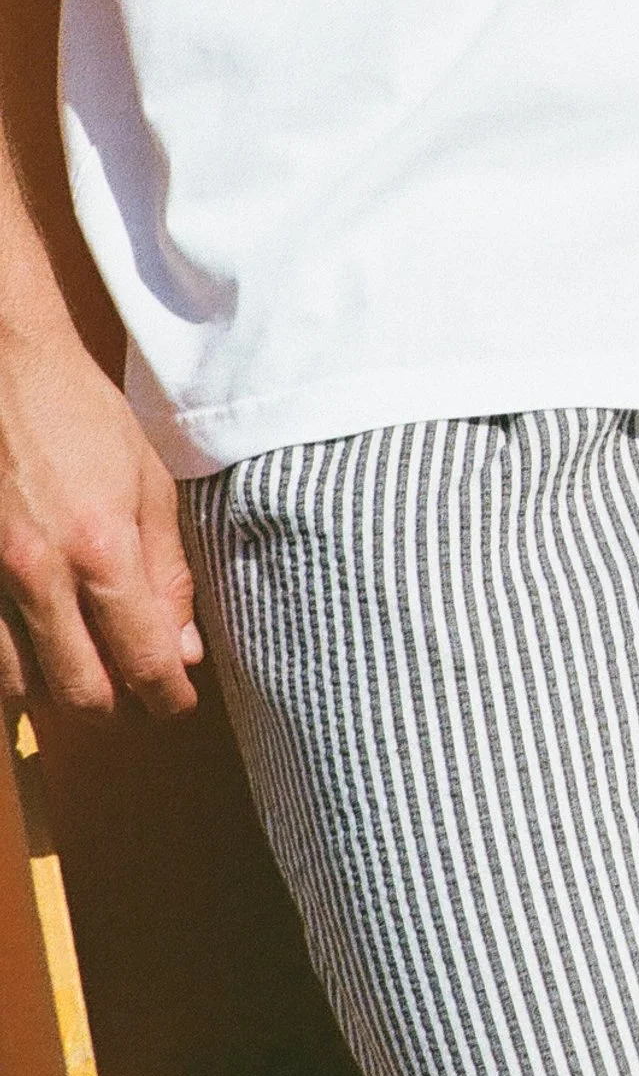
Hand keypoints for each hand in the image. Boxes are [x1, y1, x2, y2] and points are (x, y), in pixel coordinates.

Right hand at [0, 331, 201, 717]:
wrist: (1, 370)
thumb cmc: (79, 415)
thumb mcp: (147, 480)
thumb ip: (167, 570)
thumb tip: (183, 646)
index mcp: (99, 550)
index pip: (143, 660)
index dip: (167, 696)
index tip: (177, 702)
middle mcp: (37, 576)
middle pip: (79, 692)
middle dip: (115, 705)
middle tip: (133, 689)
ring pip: (18, 686)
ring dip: (55, 686)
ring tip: (80, 661)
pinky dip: (8, 662)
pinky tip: (30, 643)